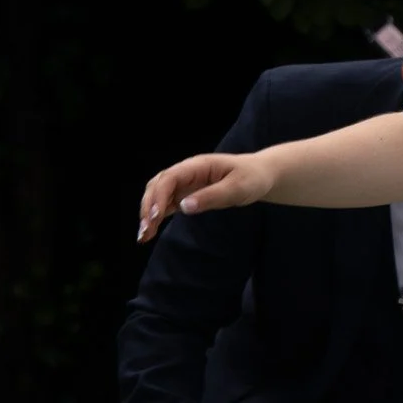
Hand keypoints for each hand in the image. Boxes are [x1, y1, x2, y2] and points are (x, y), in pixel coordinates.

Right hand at [137, 151, 273, 241]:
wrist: (259, 175)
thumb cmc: (251, 178)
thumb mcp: (237, 188)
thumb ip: (212, 197)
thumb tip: (184, 207)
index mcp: (197, 166)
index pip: (169, 178)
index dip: (158, 197)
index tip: (154, 217)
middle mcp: (186, 172)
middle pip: (157, 186)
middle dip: (147, 208)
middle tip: (145, 231)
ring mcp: (185, 183)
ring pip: (157, 195)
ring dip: (148, 214)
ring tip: (143, 236)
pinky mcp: (186, 194)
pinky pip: (166, 204)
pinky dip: (156, 216)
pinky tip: (150, 232)